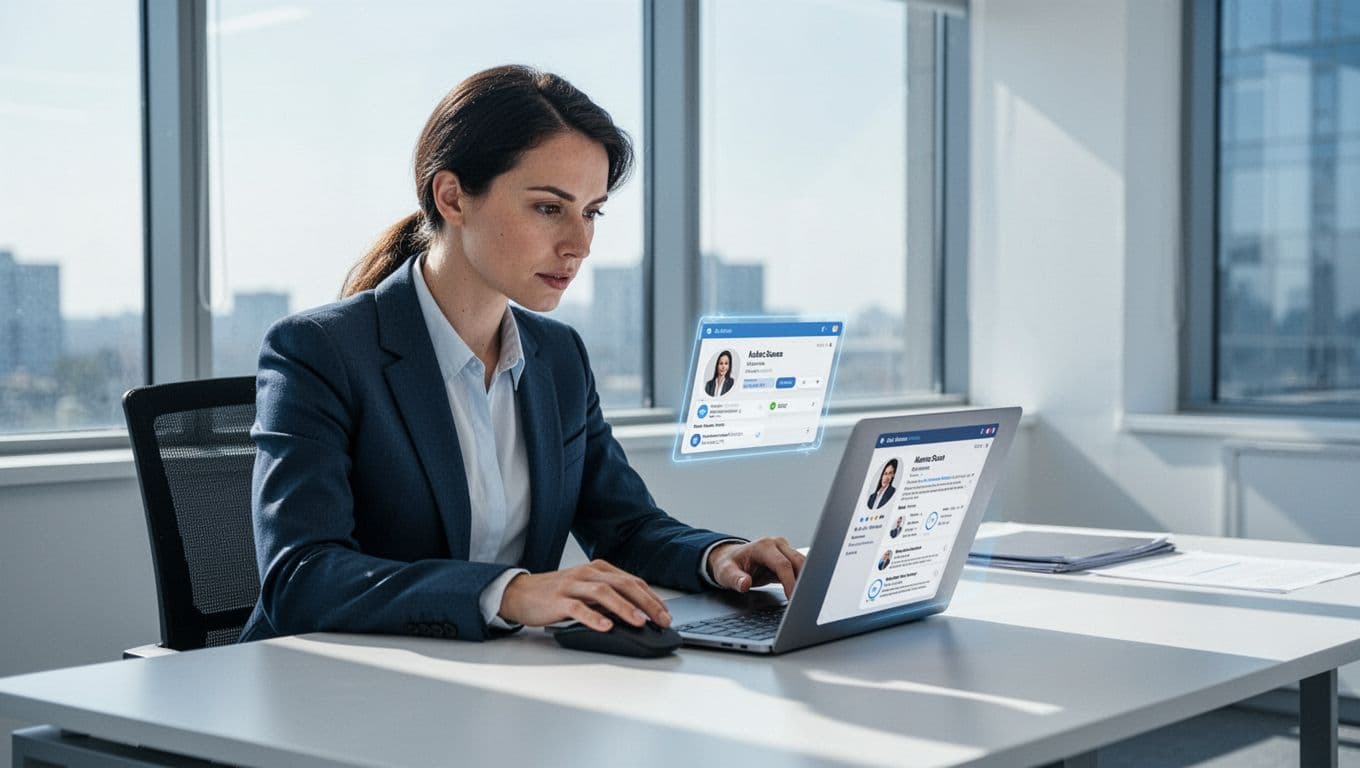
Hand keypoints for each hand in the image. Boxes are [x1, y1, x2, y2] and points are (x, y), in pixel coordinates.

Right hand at [498, 560, 671, 631]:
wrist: (520, 593)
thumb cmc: (556, 594)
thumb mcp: (586, 591)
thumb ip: (608, 597)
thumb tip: (638, 613)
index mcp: (598, 569)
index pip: (632, 580)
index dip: (651, 597)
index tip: (666, 613)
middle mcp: (587, 573)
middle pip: (623, 584)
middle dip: (646, 602)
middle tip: (662, 619)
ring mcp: (572, 586)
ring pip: (603, 593)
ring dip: (625, 607)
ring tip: (640, 622)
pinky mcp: (557, 600)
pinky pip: (578, 608)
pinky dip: (593, 617)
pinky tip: (606, 627)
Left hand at [707, 537, 805, 598]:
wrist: (730, 558)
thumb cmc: (728, 564)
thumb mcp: (725, 573)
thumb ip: (735, 579)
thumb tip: (745, 584)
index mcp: (763, 546)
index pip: (783, 564)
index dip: (790, 583)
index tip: (793, 599)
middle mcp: (776, 544)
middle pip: (798, 562)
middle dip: (803, 582)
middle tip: (803, 602)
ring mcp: (783, 549)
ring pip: (803, 564)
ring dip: (806, 581)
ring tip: (805, 600)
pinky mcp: (787, 557)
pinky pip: (800, 568)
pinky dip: (803, 580)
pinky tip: (802, 594)